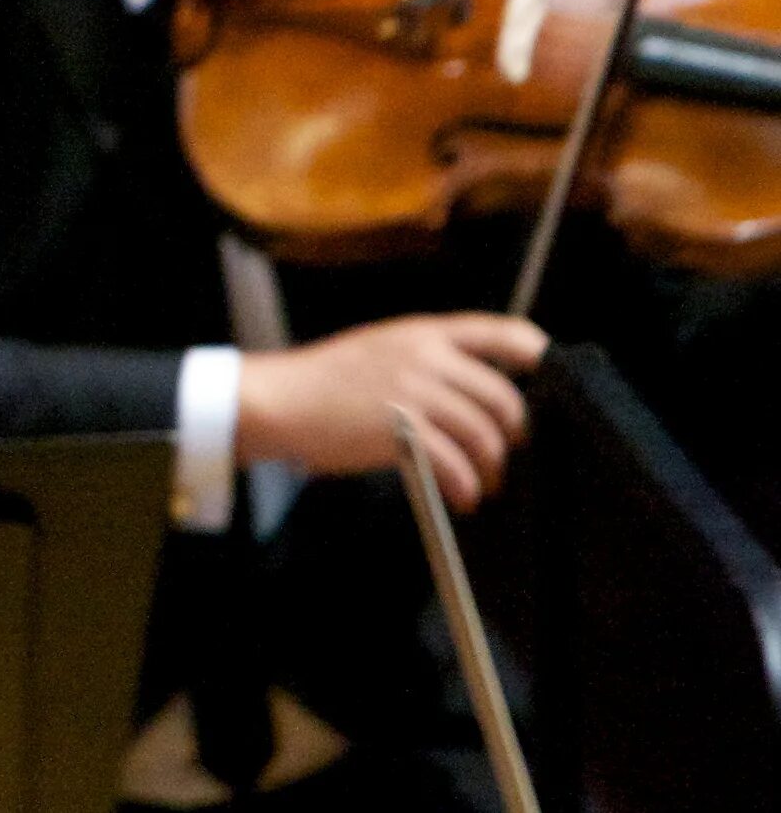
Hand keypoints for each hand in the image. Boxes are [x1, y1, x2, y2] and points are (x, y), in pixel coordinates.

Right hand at [235, 313, 547, 510]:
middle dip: (513, 432)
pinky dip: (466, 485)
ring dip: (492, 466)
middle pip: (502, 397)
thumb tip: (476, 390)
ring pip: (484, 433)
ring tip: (482, 482)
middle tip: (505, 451)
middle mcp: (426, 357)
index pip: (502, 333)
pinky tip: (461, 495)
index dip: (536, 355)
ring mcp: (415, 392)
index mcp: (424, 333)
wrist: (281, 398)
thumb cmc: (325, 379)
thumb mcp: (381, 349)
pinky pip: (456, 463)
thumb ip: (428, 360)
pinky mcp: (403, 430)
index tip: (548, 376)